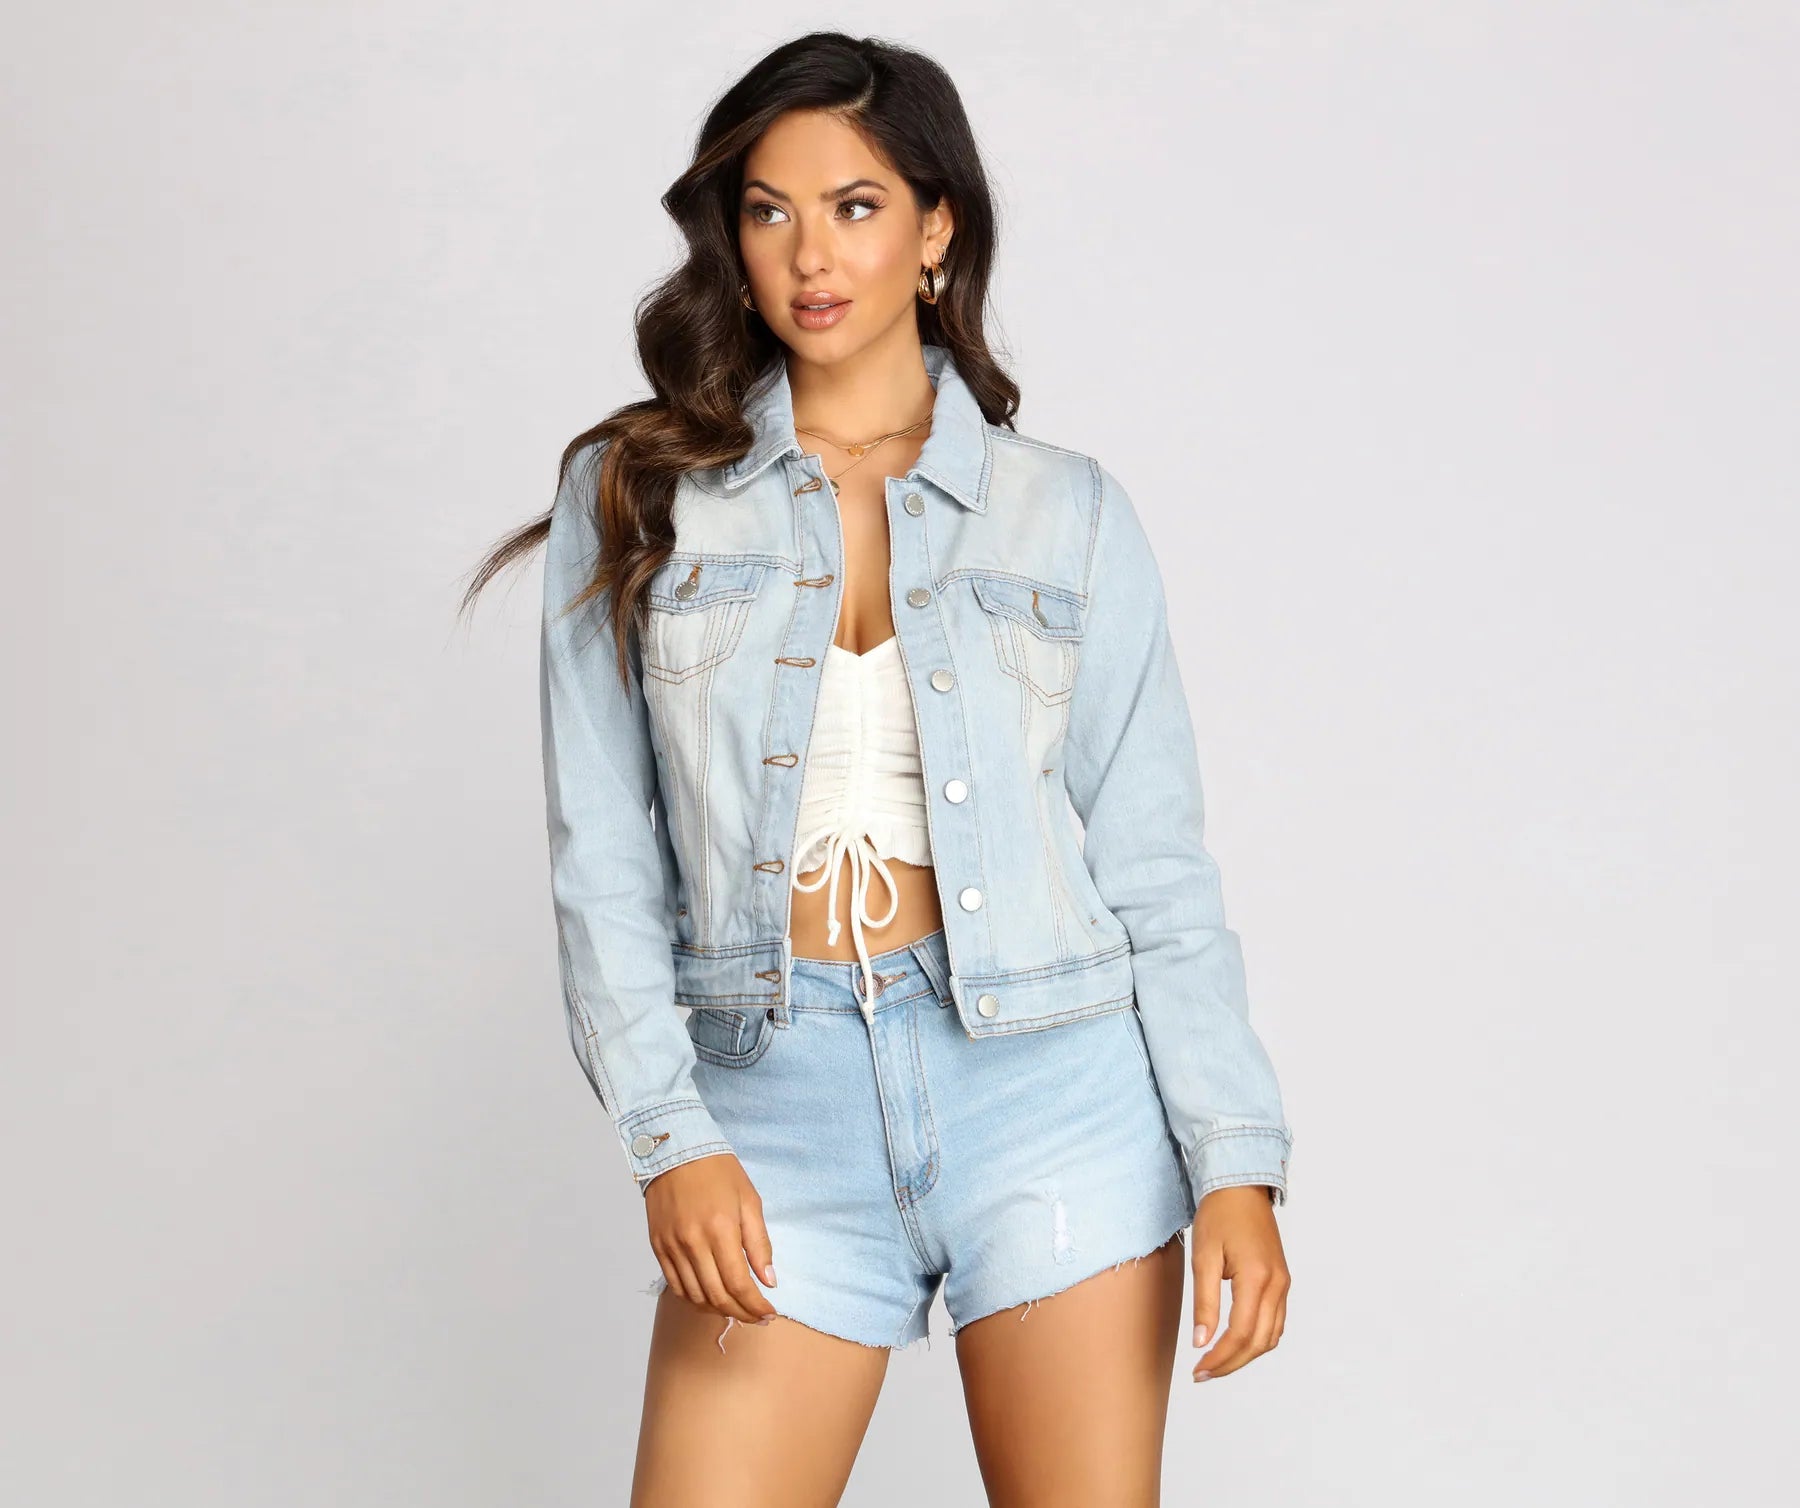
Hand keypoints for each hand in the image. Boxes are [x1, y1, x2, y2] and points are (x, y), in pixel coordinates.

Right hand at [643, 1153, 777, 1325]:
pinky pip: (676, 1286)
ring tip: (737, 1309)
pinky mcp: (658, 1247)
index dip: (756, 1306)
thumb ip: (760, 1243)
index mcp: (721, 1229)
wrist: (676, 1150)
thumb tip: (768, 1280)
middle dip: (741, 1313)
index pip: (739, 1284)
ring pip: (696, 1296)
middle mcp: (693, 1243)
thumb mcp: (750, 1200)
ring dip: (718, 1309)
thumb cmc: (719, 1171)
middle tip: (758, 1317)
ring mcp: (672, 1247)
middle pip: (717, 1296)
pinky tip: (710, 1298)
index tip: (769, 1313)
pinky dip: (694, 1298)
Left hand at [1190, 1184, 1288, 1381]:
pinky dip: (1257, 1339)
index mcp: (1257, 1277)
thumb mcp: (1203, 1257)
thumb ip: (1204, 1303)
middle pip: (1259, 1341)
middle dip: (1231, 1363)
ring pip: (1271, 1336)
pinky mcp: (1282, 1281)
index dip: (1220, 1357)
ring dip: (1245, 1355)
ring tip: (1216, 1362)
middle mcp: (1277, 1284)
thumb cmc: (1219, 1216)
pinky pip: (1275, 1322)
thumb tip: (1201, 1342)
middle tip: (1203, 1373)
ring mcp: (1283, 1283)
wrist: (1241, 1188)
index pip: (1241, 1333)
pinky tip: (1235, 1342)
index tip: (1198, 1370)